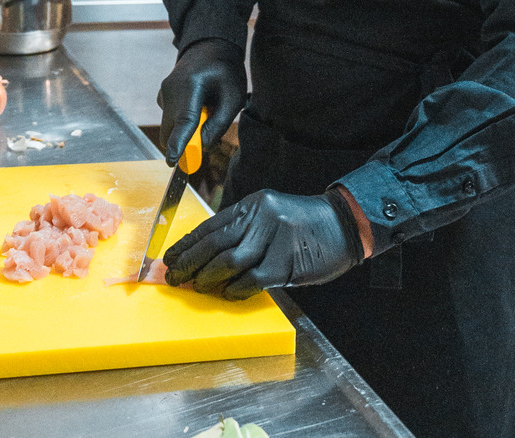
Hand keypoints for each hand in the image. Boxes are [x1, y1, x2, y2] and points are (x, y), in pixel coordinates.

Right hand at [158, 38, 246, 165]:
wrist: (209, 48)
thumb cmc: (225, 72)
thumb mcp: (233, 97)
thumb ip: (219, 124)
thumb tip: (203, 148)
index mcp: (192, 85)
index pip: (184, 120)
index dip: (179, 143)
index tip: (173, 161)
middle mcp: (171, 89)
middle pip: (172, 130)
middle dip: (185, 143)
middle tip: (205, 141)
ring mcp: (163, 93)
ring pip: (170, 128)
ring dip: (186, 131)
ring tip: (206, 111)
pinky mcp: (161, 98)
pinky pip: (170, 121)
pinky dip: (182, 123)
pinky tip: (196, 106)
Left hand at [163, 189, 364, 299]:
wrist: (345, 225)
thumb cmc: (303, 227)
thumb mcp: (269, 219)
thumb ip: (241, 233)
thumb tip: (204, 259)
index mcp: (251, 205)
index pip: (209, 226)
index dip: (186, 245)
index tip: (169, 259)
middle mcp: (260, 216)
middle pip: (213, 243)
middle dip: (189, 263)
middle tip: (175, 278)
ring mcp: (274, 237)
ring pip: (228, 261)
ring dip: (207, 278)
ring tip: (197, 287)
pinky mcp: (287, 260)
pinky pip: (251, 279)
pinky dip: (235, 289)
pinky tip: (227, 294)